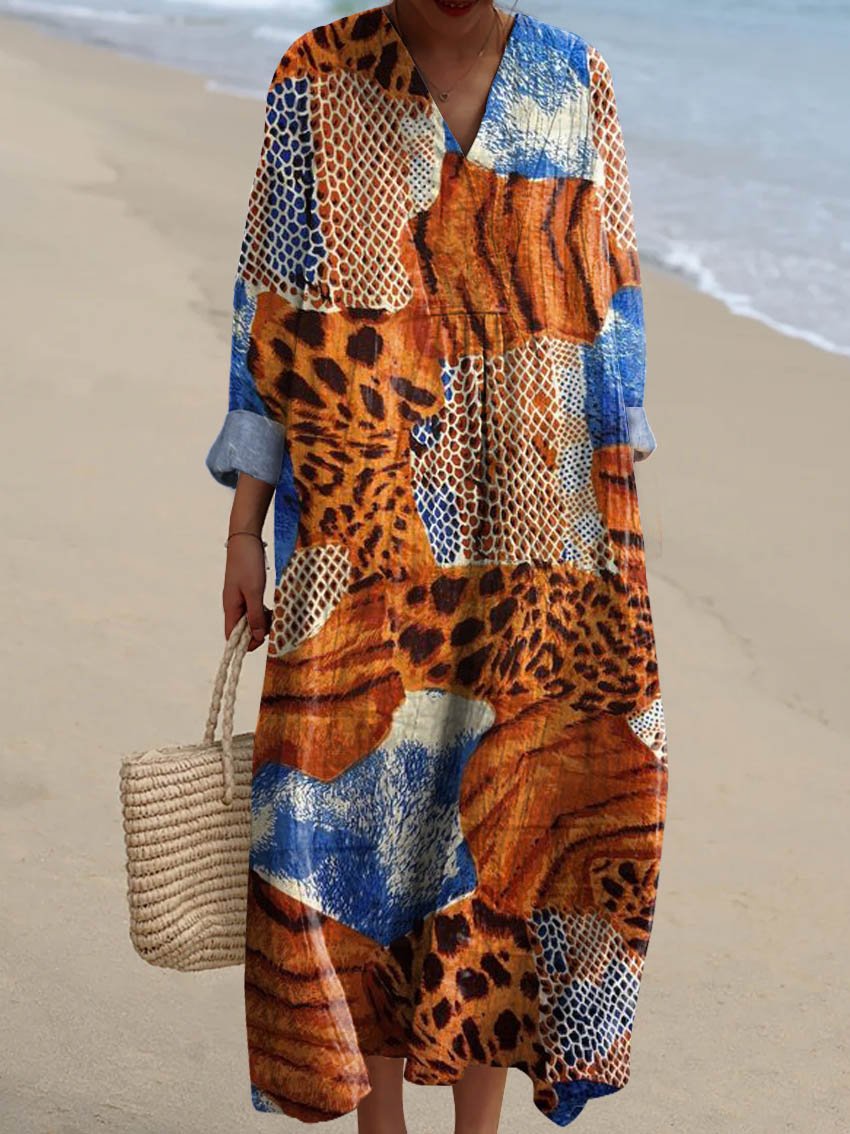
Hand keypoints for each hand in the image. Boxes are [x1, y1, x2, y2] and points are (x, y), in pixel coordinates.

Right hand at [222, 532, 270, 651]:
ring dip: (261, 621)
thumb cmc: (248, 564)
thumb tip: (256, 636)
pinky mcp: (246, 591)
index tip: (263, 641)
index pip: (232, 636)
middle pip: (241, 630)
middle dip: (257, 632)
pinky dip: (262, 612)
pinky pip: (253, 609)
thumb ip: (255, 615)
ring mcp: (239, 598)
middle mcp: (233, 605)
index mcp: (230, 607)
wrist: (246, 539)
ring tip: (273, 615)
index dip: (245, 643)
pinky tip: (271, 608)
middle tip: (272, 625)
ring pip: (249, 619)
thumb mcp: (254, 592)